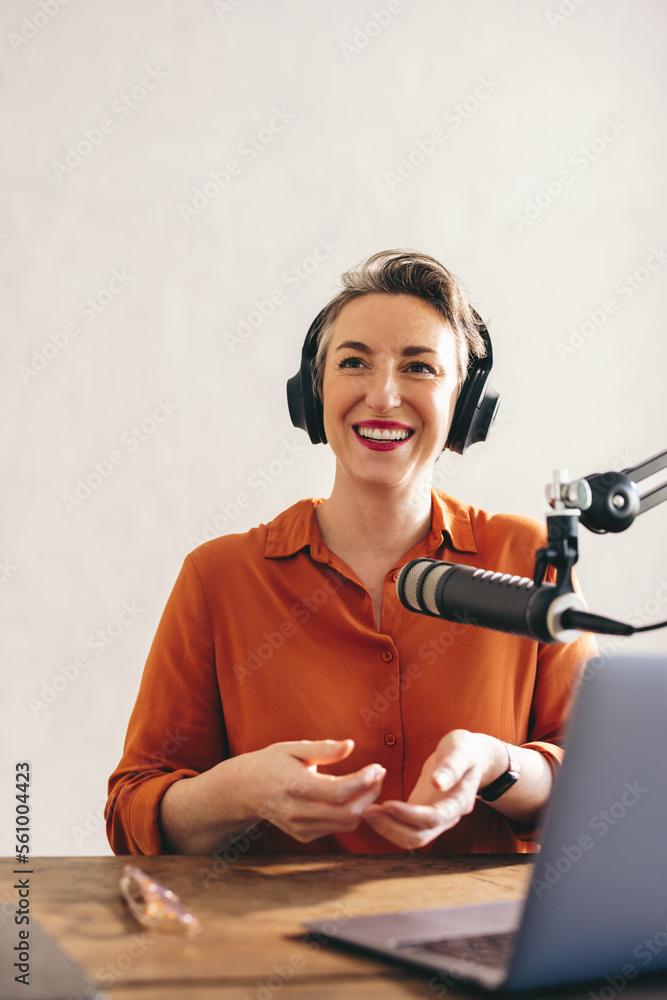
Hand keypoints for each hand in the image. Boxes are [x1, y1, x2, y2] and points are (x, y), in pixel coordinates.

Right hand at [245, 739, 385, 842]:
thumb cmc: (272, 763)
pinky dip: (351, 814)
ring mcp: (300, 827)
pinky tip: (353, 796)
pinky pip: (336, 828)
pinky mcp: (303, 835)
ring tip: (370, 784)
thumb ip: (324, 749)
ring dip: (364, 805)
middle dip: (370, 794)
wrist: (247, 789)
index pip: (339, 792)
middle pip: (347, 813)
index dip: (365, 781)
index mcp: (295, 786)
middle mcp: (297, 812)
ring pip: (346, 824)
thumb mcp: (294, 748)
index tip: (378, 767)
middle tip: (378, 775)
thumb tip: (350, 745)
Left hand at [363, 730, 495, 849]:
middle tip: (368, 811)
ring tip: (366, 812)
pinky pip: (406, 827)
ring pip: (411, 836)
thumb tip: (439, 783)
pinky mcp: (423, 812)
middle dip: (392, 827)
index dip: (409, 815)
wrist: (471, 756)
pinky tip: (373, 810)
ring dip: (387, 829)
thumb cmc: (466, 750)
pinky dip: (389, 823)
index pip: (433, 818)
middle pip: (419, 835)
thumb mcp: (461, 750)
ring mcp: (435, 818)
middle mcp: (448, 817)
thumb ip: (451, 767)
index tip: (387, 804)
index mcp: (458, 803)